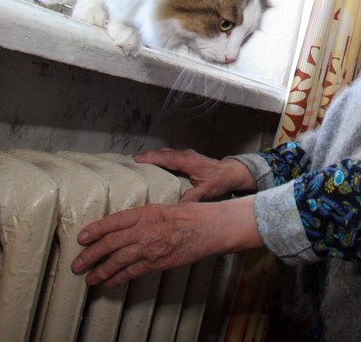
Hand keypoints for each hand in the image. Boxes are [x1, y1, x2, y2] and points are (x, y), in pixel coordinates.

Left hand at [71, 197, 261, 285]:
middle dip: (91, 254)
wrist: (210, 228)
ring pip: (119, 260)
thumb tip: (124, 227)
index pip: (113, 222)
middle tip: (77, 263)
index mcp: (145, 212)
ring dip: (101, 270)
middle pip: (111, 242)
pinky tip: (109, 282)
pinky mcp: (159, 262)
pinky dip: (118, 278)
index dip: (95, 230)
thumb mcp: (163, 208)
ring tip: (90, 277)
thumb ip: (143, 217)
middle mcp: (146, 229)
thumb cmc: (190, 215)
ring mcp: (152, 247)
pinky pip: (134, 272)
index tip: (81, 238)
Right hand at [133, 148, 255, 201]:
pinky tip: (151, 166)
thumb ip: (192, 198)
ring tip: (137, 165)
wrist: (230, 172)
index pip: (166, 158)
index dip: (151, 158)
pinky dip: (158, 159)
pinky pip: (168, 156)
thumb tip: (177, 208)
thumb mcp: (206, 191)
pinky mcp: (185, 158)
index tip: (136, 159)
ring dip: (152, 157)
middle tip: (130, 163)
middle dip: (146, 156)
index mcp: (188, 161)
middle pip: (162, 153)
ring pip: (164, 153)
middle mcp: (185, 155)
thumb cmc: (219, 181)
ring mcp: (185, 155)